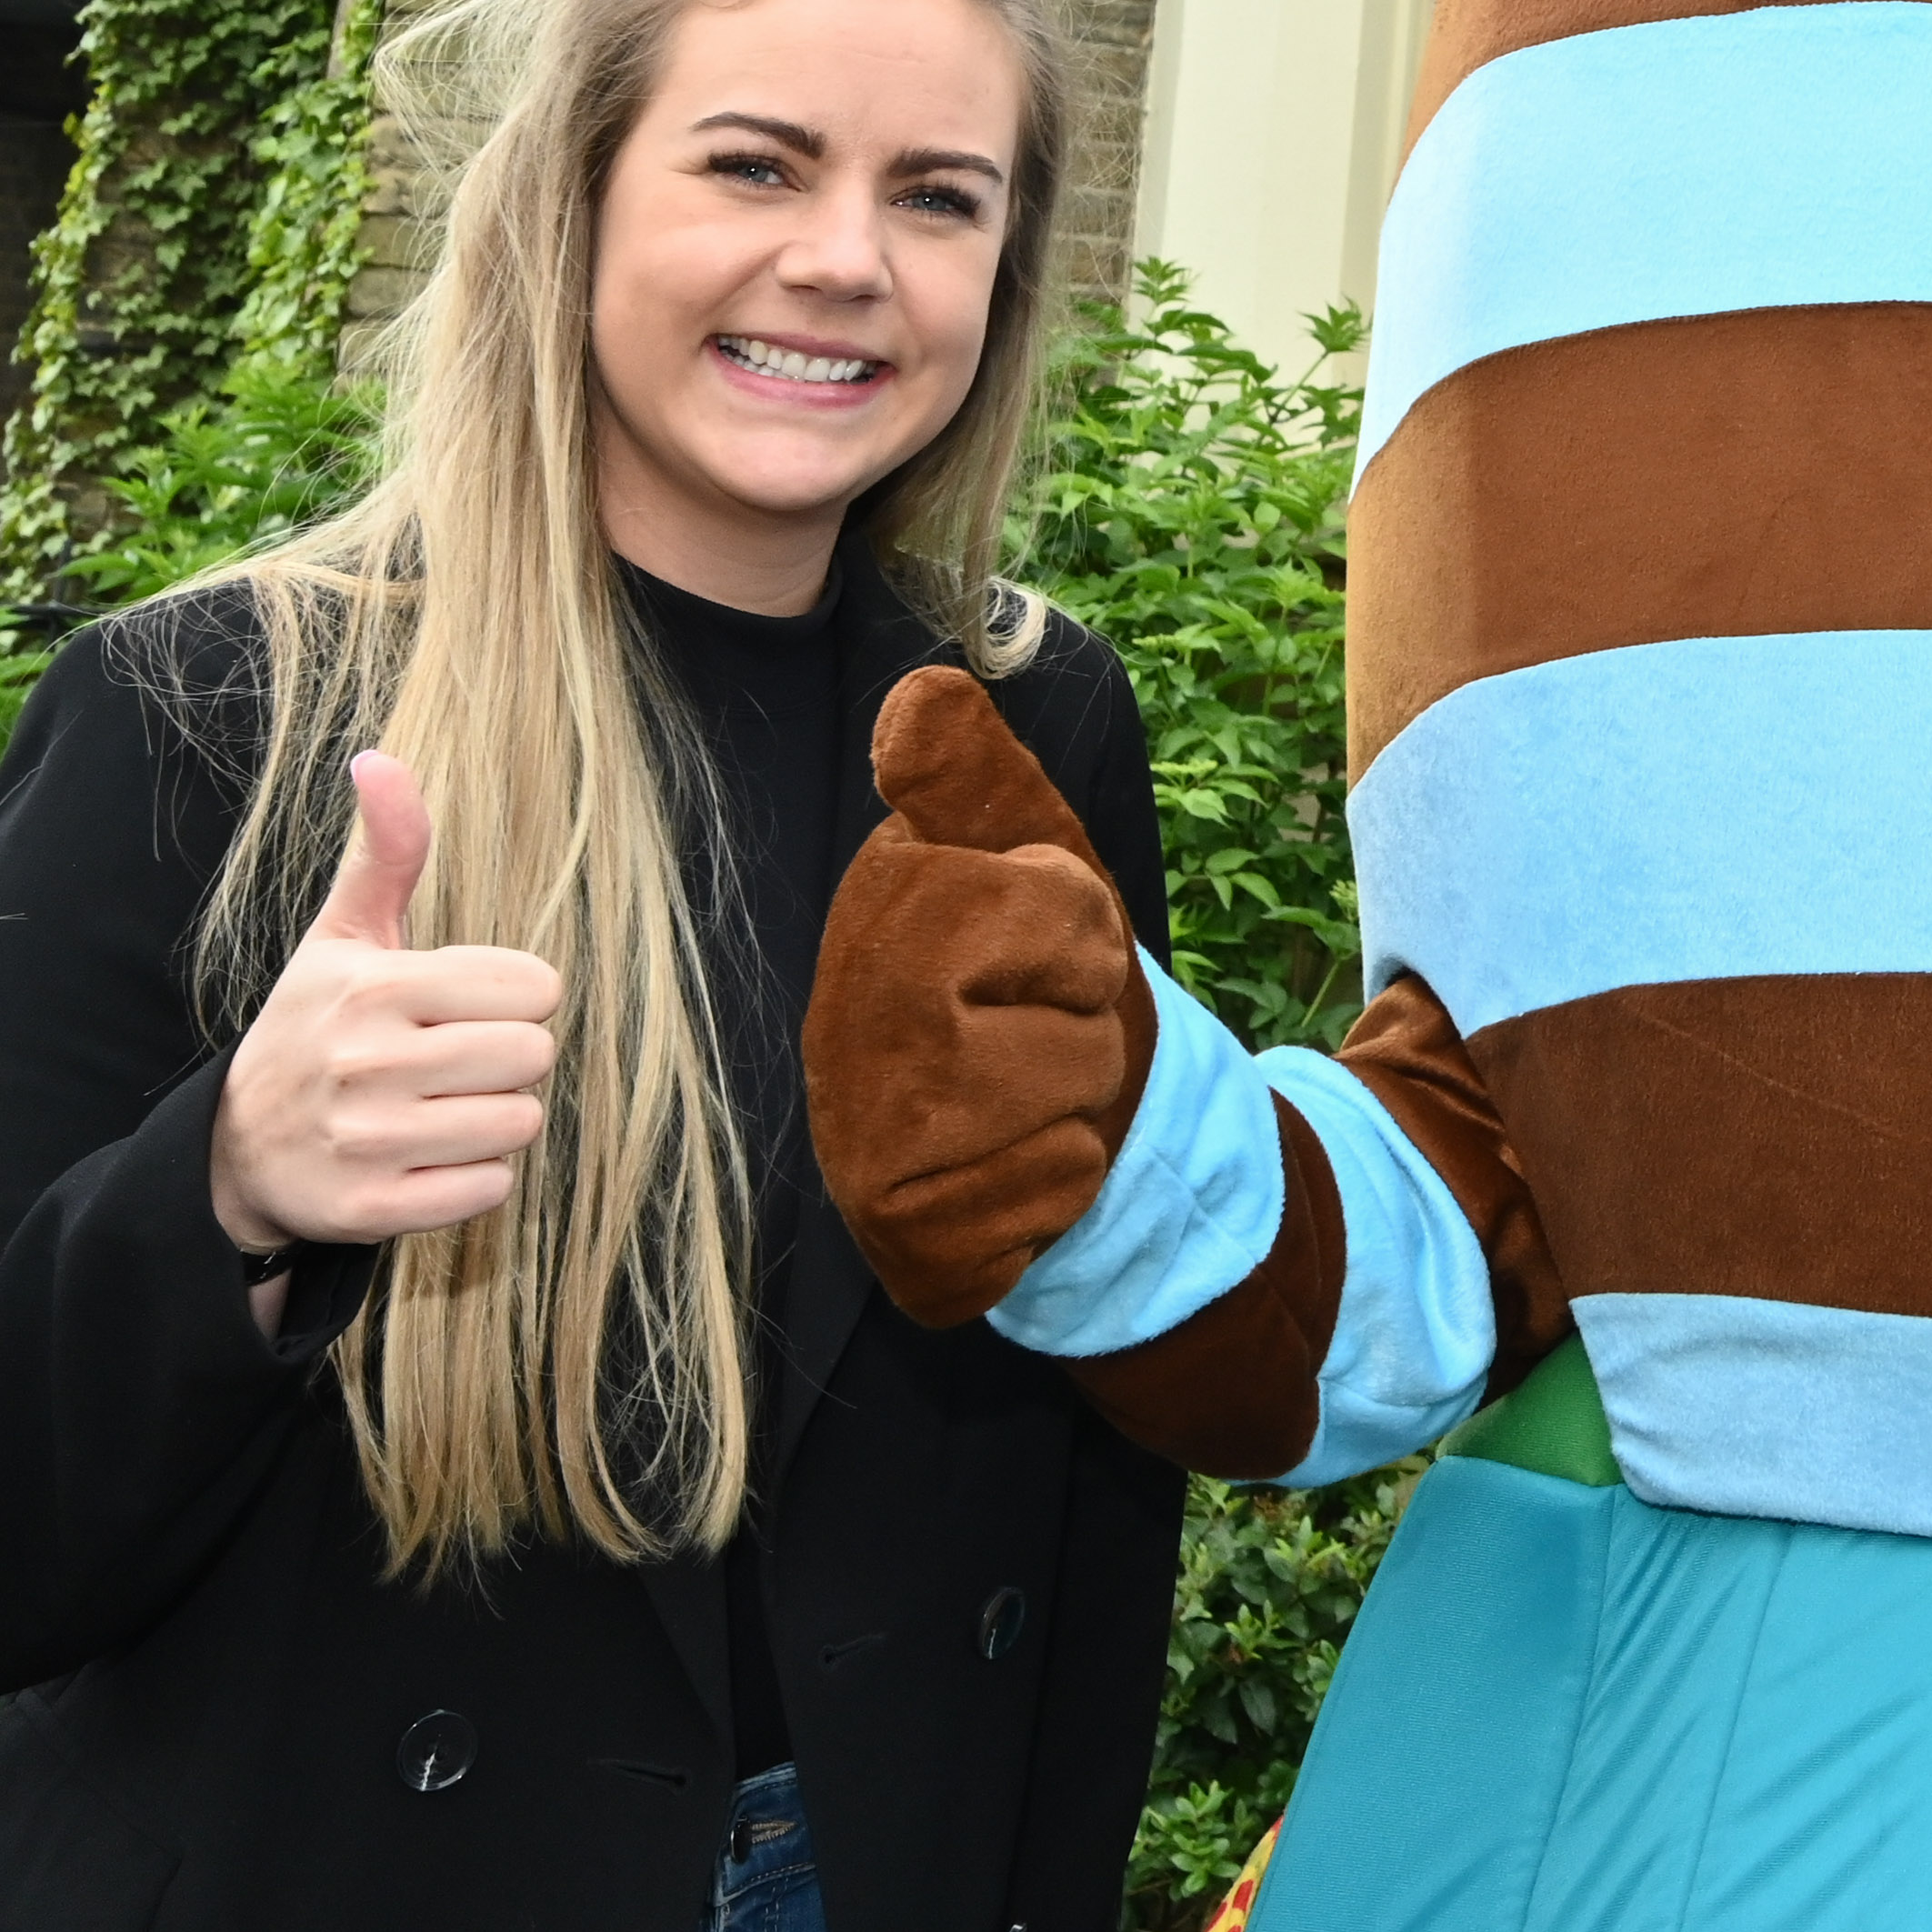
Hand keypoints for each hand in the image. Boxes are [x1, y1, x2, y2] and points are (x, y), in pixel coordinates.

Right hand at [205, 755, 558, 1252]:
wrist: (231, 1151)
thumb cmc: (311, 1028)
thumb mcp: (343, 937)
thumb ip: (386, 851)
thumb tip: (381, 757)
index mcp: (377, 987)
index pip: (535, 987)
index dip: (511, 999)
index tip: (459, 1009)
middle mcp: (368, 1063)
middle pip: (534, 1055)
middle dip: (507, 1060)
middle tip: (450, 1064)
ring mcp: (367, 1140)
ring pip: (519, 1123)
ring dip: (494, 1120)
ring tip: (436, 1109)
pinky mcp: (371, 1209)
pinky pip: (490, 1189)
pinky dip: (474, 1179)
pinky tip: (424, 1159)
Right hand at [809, 666, 1152, 1329]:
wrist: (1042, 1117)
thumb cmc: (1037, 973)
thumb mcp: (1029, 852)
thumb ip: (978, 778)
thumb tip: (924, 695)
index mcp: (876, 919)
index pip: (1044, 899)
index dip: (1081, 922)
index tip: (1052, 940)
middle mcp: (841, 1032)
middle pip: (1063, 1016)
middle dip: (1090, 1018)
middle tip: (1046, 1020)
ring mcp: (861, 1143)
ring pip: (1062, 1106)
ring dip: (1081, 1099)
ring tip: (1027, 1093)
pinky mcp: (902, 1236)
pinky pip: (1048, 1194)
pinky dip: (1066, 1178)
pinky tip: (1017, 1167)